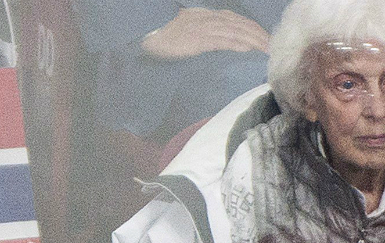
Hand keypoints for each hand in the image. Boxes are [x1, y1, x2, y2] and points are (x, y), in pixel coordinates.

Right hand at [140, 7, 269, 60]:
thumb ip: (205, 31)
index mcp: (208, 15)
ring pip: (236, 32)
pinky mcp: (198, 40)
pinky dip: (236, 44)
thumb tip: (220, 40)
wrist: (149, 33)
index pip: (237, 20)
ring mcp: (205, 28)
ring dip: (253, 40)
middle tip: (272, 45)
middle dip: (258, 34)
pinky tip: (246, 48)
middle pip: (241, 24)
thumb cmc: (165, 34)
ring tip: (266, 49)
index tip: (264, 37)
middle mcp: (210, 19)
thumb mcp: (188, 26)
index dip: (252, 28)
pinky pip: (222, 41)